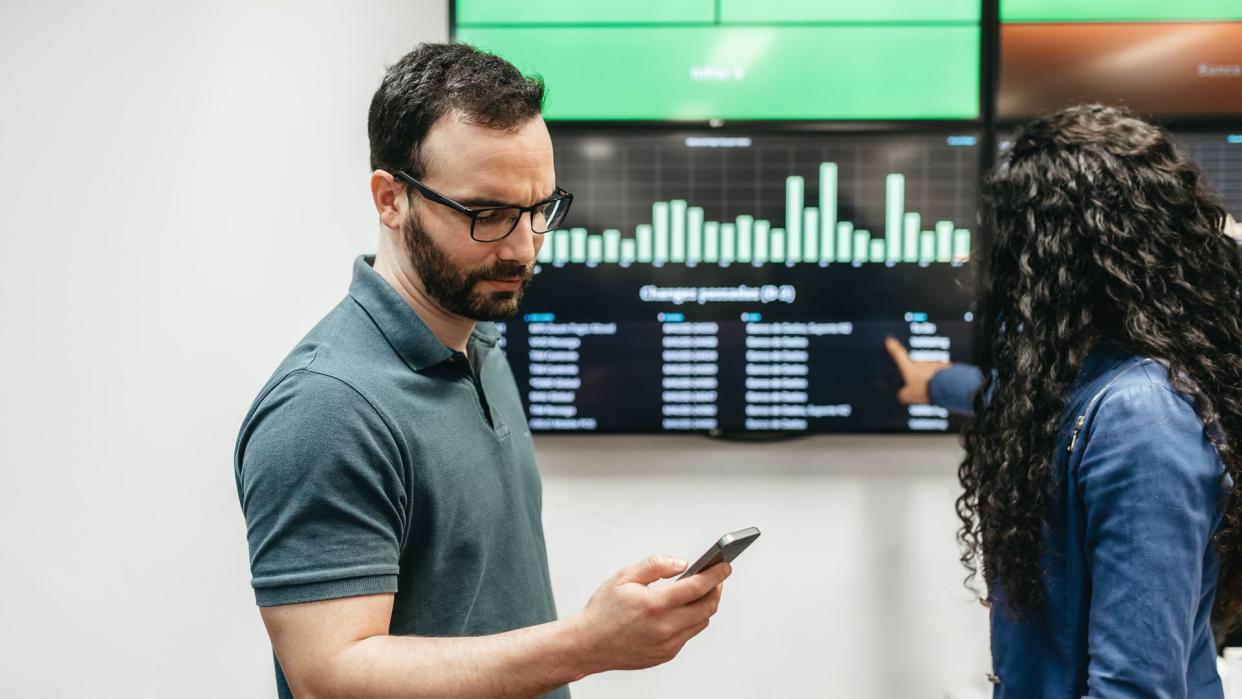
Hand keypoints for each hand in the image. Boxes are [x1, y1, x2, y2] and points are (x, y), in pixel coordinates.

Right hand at [570, 555, 730, 673]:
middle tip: (716, 577)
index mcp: (655, 605)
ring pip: (701, 622)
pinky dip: (692, 619)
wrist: (588, 645)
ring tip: (701, 590)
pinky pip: (688, 634)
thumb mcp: (625, 576)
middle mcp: (665, 627)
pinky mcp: (667, 654)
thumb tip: (681, 564)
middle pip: (708, 607)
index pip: (698, 587)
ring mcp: (668, 644)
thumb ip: (656, 565)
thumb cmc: (603, 611)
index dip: (716, 574)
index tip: (725, 566)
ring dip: (706, 605)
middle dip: (717, 589)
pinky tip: (683, 609)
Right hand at [885, 336, 949, 404]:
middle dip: (916, 371)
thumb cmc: (925, 389)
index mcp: (908, 367)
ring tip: (931, 387)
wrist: (945, 387)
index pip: (898, 354)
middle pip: (915, 364)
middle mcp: (920, 362)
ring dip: (929, 375)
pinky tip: (942, 386)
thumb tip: (901, 395)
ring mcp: (933, 363)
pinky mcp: (945, 367)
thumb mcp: (908, 396)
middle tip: (918, 382)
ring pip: (928, 368)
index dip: (893, 347)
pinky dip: (940, 378)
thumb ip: (903, 394)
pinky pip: (941, 372)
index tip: (890, 340)